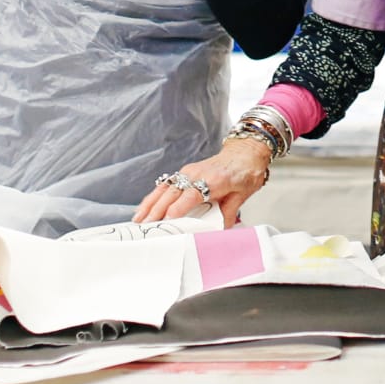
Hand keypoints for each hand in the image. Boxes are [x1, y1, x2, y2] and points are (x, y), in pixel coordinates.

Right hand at [133, 138, 272, 225]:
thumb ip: (228, 213)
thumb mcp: (243, 195)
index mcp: (213, 180)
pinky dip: (153, 197)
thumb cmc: (246, 173)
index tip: (165, 224)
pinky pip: (166, 185)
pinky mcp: (185, 172)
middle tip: (144, 228)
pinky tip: (145, 208)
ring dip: (150, 204)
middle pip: (172, 193)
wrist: (246, 152)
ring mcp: (189, 171)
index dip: (176, 211)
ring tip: (138, 221)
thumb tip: (217, 231)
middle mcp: (197, 174)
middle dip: (156, 211)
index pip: (190, 196)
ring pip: (164, 189)